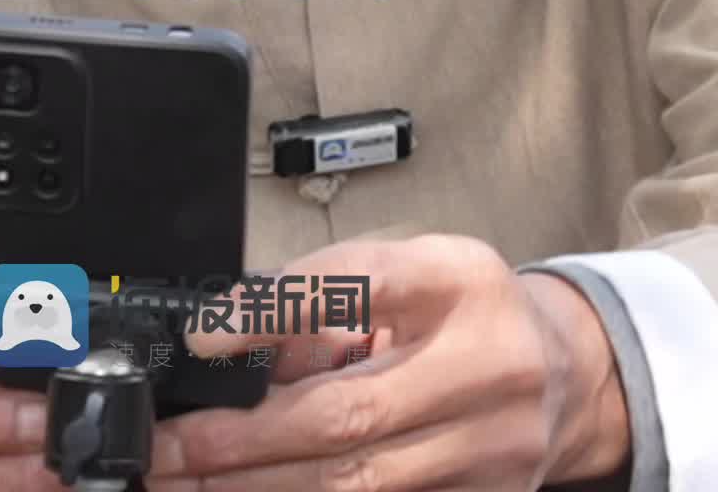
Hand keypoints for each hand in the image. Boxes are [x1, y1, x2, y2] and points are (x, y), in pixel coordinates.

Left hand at [147, 234, 629, 489]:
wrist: (571, 375)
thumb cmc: (470, 312)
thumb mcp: (411, 271)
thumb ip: (331, 298)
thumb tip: (231, 342)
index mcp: (456, 282)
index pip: (355, 287)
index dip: (273, 313)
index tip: (201, 338)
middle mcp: (482, 368)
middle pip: (348, 413)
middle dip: (243, 438)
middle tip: (169, 446)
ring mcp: (489, 450)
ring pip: (359, 482)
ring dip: (260, 486)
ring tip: (189, 481)